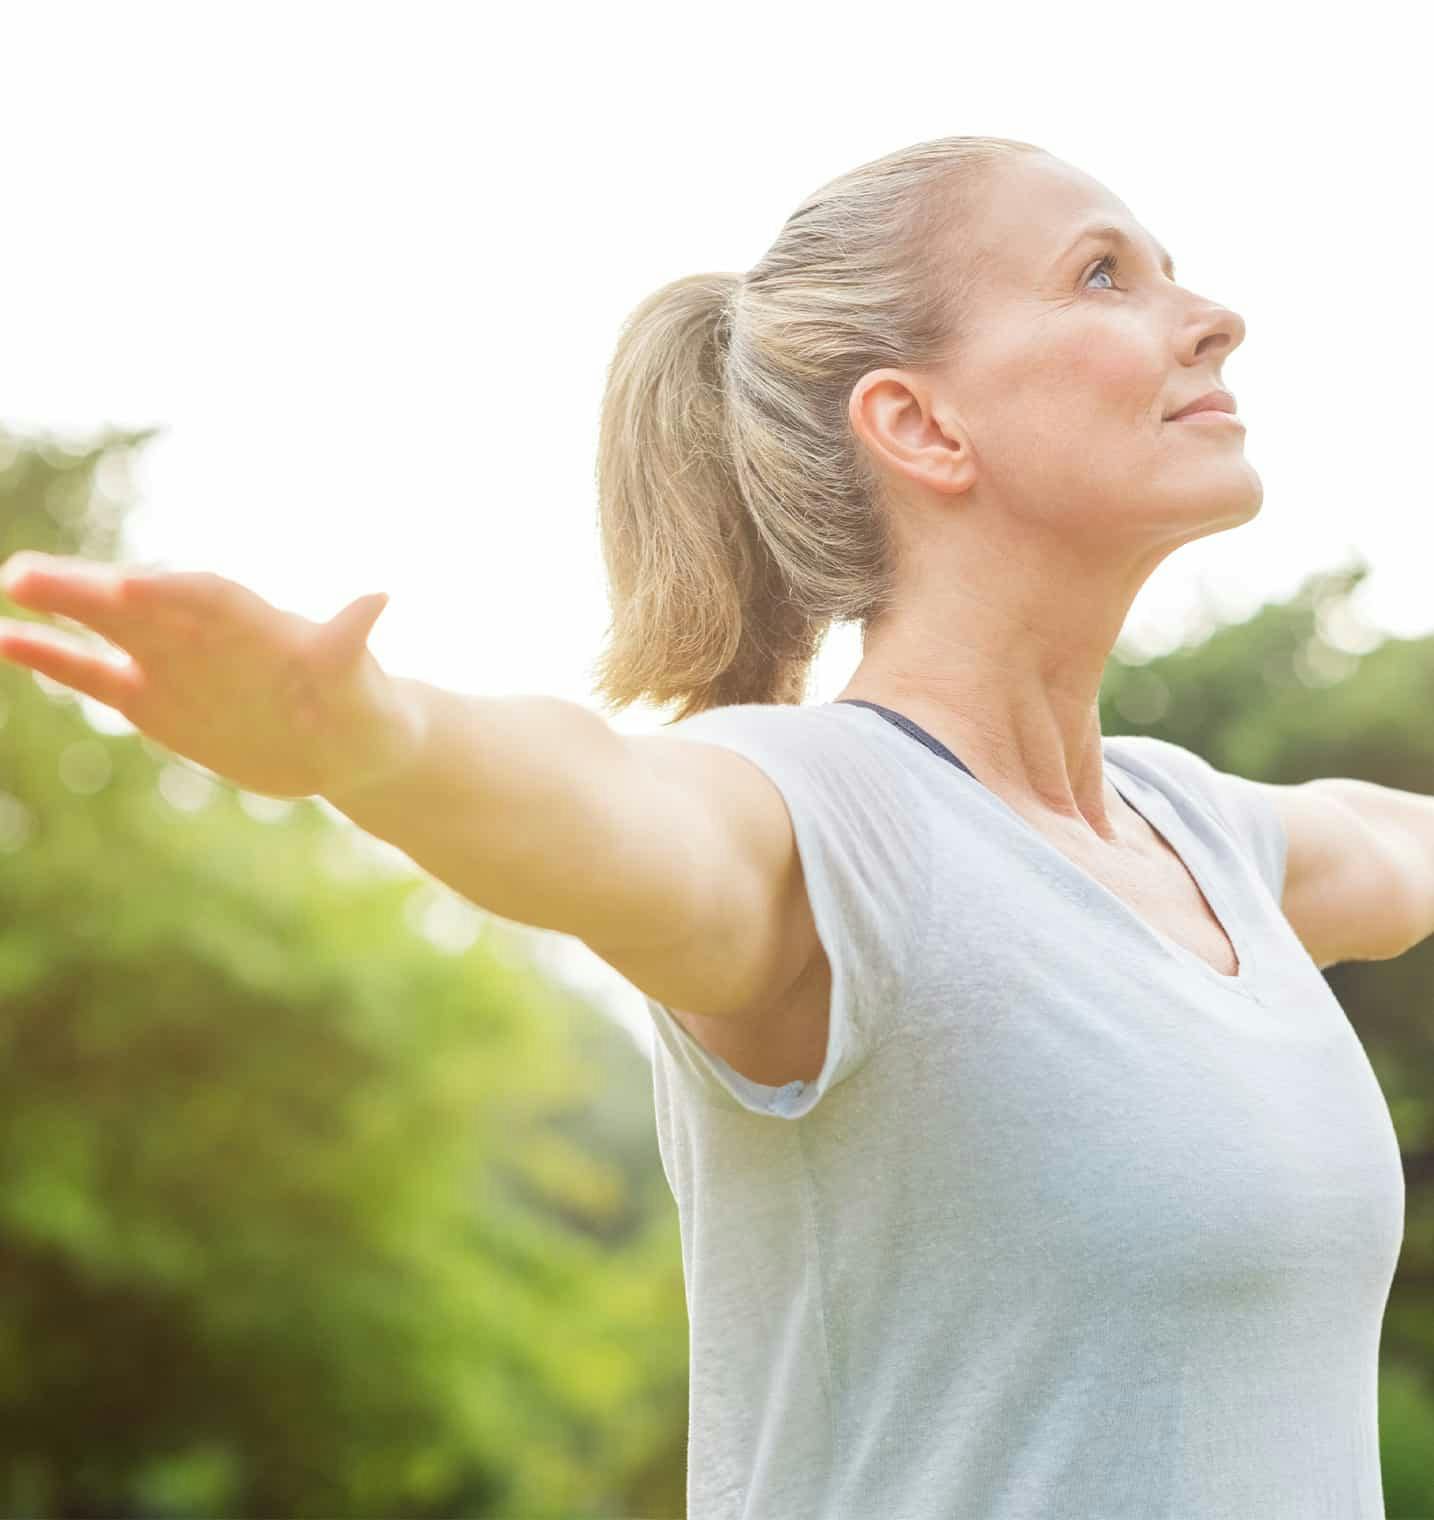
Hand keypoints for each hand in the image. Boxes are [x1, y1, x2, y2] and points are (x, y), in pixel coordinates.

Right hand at [0, 551, 423, 799]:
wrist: (347, 745)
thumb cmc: (365, 709)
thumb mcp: (365, 687)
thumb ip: (352, 645)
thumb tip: (378, 597)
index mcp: (260, 625)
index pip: (211, 600)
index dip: (174, 593)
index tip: (132, 589)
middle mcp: (209, 636)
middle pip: (146, 603)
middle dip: (93, 589)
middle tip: (28, 574)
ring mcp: (176, 663)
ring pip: (110, 628)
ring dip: (63, 607)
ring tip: (13, 581)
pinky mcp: (154, 700)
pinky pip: (97, 675)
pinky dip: (54, 658)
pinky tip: (6, 639)